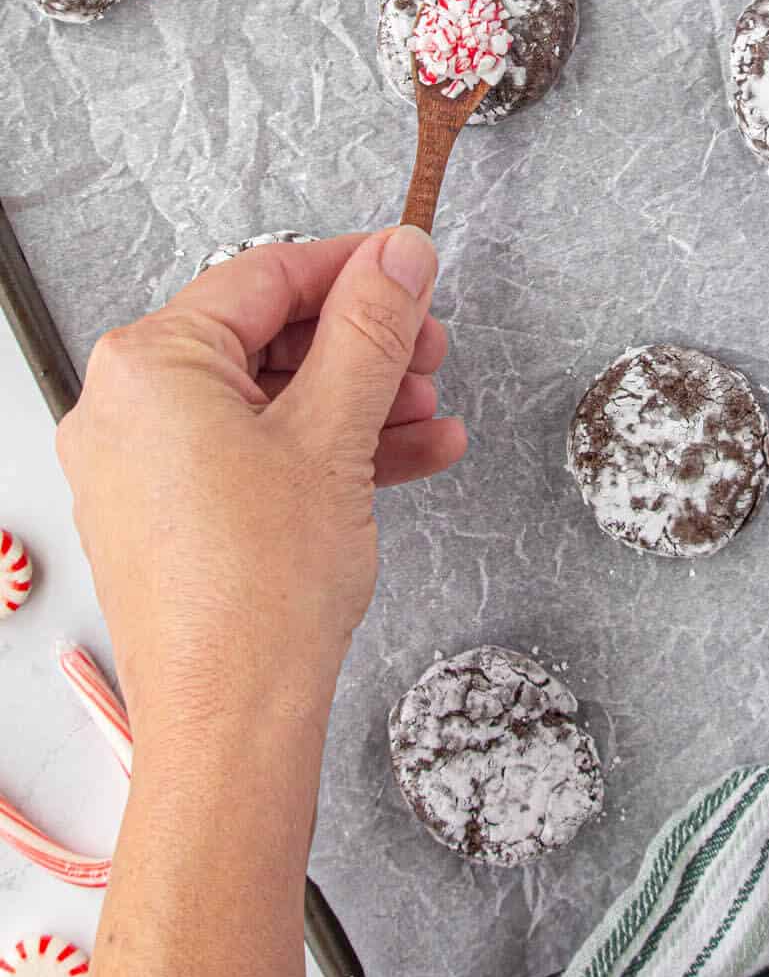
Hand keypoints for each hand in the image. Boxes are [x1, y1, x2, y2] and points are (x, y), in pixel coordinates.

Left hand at [56, 228, 466, 748]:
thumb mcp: (334, 432)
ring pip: (271, 400)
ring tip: (431, 413)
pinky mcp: (172, 515)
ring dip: (360, 402)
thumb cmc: (258, 592)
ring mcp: (146, 466)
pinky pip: (258, 454)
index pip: (264, 276)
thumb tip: (399, 253)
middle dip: (364, 346)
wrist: (234, 723)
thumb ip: (371, 328)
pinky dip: (328, 451)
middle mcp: (129, 408)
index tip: (414, 268)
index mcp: (149, 365)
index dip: (354, 268)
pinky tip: (408, 457)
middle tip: (430, 350)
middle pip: (268, 338)